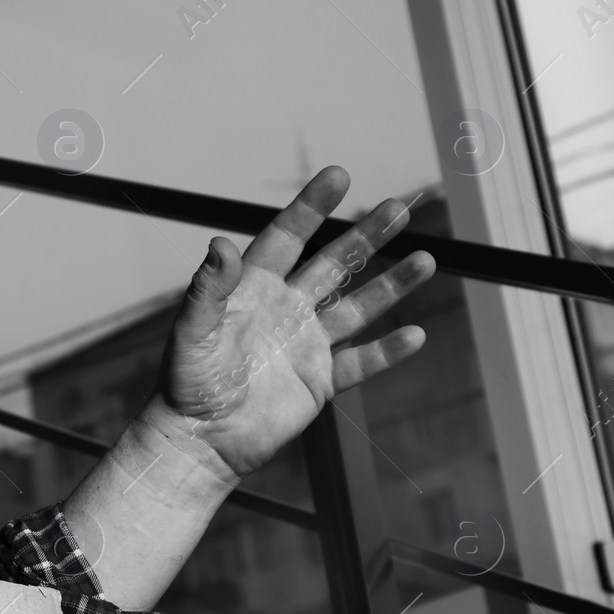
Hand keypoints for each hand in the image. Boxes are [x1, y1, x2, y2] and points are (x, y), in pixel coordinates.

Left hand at [147, 165, 434, 478]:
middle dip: (367, 236)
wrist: (199, 439)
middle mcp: (284, 309)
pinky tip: (416, 334)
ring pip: (357, 307)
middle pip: (334, 263)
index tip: (339, 175)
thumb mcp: (193, 331)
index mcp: (252, 289)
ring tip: (427, 260)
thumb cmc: (186, 382)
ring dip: (391, 286)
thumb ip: (208, 288)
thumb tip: (218, 244)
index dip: (312, 207)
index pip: (287, 237)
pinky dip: (388, 351)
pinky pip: (361, 362)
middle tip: (400, 207)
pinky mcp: (319, 381)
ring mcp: (305, 344)